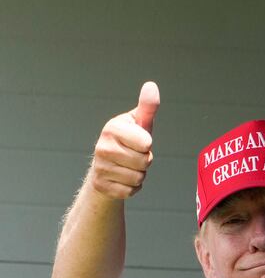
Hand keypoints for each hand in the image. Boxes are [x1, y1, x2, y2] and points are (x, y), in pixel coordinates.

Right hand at [89, 81, 159, 198]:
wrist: (108, 166)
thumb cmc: (129, 141)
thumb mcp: (140, 124)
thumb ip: (147, 107)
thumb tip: (151, 86)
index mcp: (112, 128)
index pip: (146, 144)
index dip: (147, 146)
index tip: (139, 142)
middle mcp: (102, 146)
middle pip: (144, 162)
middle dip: (145, 161)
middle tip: (134, 156)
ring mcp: (100, 167)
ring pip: (138, 178)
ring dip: (140, 175)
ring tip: (129, 166)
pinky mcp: (101, 185)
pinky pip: (131, 191)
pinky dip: (132, 187)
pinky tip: (123, 178)